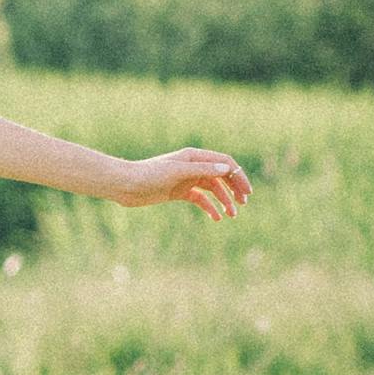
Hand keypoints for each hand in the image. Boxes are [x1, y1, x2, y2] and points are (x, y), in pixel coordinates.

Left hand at [120, 146, 252, 219]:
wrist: (126, 185)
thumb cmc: (149, 175)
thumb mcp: (177, 172)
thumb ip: (202, 170)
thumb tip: (227, 169)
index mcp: (194, 156)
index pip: (224, 162)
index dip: (238, 175)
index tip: (247, 192)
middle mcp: (192, 166)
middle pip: (221, 175)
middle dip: (234, 188)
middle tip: (243, 203)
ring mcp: (186, 179)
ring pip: (212, 189)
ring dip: (224, 200)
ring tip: (231, 215)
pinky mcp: (179, 192)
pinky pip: (200, 199)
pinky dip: (209, 207)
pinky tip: (216, 218)